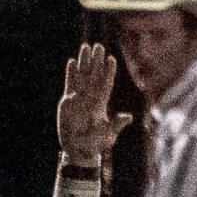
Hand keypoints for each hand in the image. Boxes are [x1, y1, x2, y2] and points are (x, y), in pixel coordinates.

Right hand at [56, 42, 133, 165]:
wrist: (79, 150)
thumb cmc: (95, 144)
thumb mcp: (108, 135)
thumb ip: (116, 124)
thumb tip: (128, 116)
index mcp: (101, 104)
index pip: (106, 83)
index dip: (108, 71)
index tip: (111, 59)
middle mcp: (90, 98)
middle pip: (94, 75)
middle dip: (96, 60)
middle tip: (98, 45)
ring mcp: (79, 98)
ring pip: (82, 75)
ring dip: (84, 62)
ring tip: (85, 46)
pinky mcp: (68, 102)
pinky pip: (71, 84)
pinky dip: (72, 73)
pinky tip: (73, 62)